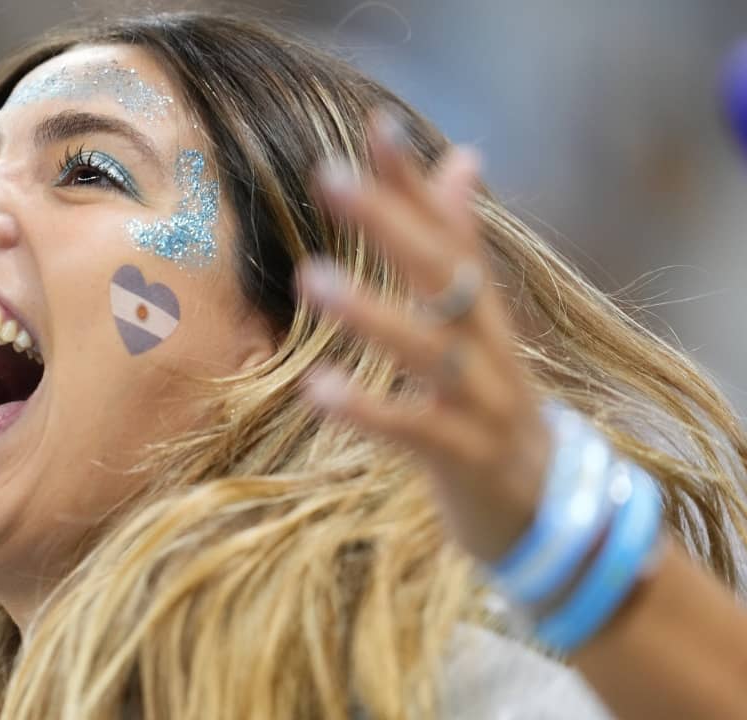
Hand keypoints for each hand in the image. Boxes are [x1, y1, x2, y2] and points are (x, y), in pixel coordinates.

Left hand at [298, 114, 548, 562]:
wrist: (543, 508)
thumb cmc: (488, 403)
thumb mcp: (477, 323)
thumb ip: (460, 244)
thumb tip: (463, 156)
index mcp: (481, 309)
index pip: (450, 231)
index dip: (415, 181)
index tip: (376, 125)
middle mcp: (487, 343)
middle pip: (443, 273)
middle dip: (389, 222)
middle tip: (329, 176)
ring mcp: (481, 400)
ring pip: (430, 349)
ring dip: (371, 311)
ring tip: (311, 278)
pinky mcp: (466, 457)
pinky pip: (415, 430)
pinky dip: (368, 410)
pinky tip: (317, 389)